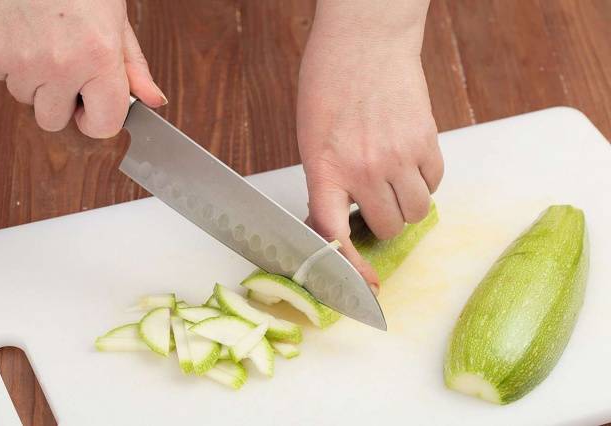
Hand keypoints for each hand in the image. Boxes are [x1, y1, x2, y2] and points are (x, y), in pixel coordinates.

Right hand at [0, 0, 165, 137]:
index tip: (96, 104)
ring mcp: (20, 60)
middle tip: (69, 70)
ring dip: (37, 82)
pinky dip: (14, 63)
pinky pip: (3, 77)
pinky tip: (26, 35)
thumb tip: (153, 100)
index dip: (100, 119)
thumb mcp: (117, 21)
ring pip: (26, 99)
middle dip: (63, 103)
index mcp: (99, 59)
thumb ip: (134, 67)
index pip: (102, 127)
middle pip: (54, 121)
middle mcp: (59, 65)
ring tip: (46, 43)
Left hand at [297, 1, 442, 290]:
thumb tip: (335, 225)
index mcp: (325, 168)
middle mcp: (364, 168)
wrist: (364, 41)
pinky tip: (408, 163)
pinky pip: (435, 184)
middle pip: (389, 230)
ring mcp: (399, 156)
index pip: (336, 235)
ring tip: (391, 181)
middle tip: (373, 205)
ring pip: (416, 213)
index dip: (352, 271)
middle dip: (381, 226)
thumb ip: (325, 184)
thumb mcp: (310, 139)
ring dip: (405, 206)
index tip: (367, 288)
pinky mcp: (427, 141)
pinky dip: (424, 183)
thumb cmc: (329, 84)